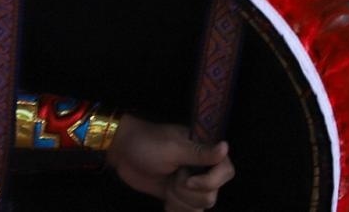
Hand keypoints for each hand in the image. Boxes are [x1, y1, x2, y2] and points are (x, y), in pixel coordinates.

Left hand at [106, 115, 234, 211]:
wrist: (122, 153)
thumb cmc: (146, 144)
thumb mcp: (173, 148)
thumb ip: (200, 153)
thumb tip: (226, 146)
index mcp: (205, 150)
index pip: (226, 171)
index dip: (210, 182)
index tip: (187, 180)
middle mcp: (203, 168)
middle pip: (211, 195)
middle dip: (187, 192)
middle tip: (172, 176)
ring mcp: (192, 184)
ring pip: (200, 206)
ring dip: (179, 200)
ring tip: (167, 185)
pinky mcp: (180, 196)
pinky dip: (177, 209)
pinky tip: (166, 201)